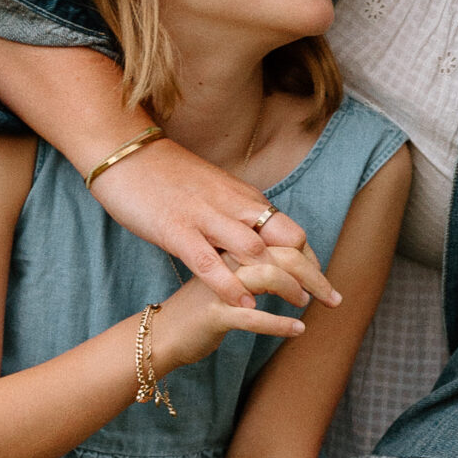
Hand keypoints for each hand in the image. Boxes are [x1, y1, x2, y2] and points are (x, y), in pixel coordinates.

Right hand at [92, 135, 335, 313]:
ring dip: (281, 280)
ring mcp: (204, 217)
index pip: (290, 230)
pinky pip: (208, 262)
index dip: (310, 259)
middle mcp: (232, 206)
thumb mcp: (211, 192)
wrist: (125, 152)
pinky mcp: (176, 230)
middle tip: (331, 300)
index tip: (322, 283)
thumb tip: (250, 239)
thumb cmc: (165, 176)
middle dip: (312, 271)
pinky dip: (229, 284)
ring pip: (255, 250)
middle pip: (286, 240)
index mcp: (242, 198)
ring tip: (300, 305)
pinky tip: (246, 305)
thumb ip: (233, 215)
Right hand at [150, 240, 335, 370]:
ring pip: (269, 276)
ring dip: (296, 291)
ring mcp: (219, 283)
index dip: (308, 259)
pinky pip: (254, 316)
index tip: (322, 279)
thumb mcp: (229, 277)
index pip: (280, 241)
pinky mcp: (214, 312)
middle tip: (333, 297)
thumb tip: (296, 267)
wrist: (163, 331)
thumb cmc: (203, 305)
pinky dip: (280, 323)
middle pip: (282, 254)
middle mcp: (227, 257)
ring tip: (305, 306)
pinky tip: (297, 330)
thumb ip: (258, 265)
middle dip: (314, 276)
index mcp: (233, 245)